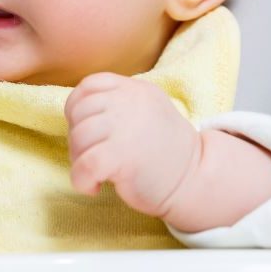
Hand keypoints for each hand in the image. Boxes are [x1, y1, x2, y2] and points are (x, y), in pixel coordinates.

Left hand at [64, 72, 200, 217]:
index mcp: (135, 89)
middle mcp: (129, 101)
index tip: (86, 129)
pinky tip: (94, 187)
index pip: (89, 85)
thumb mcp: (146, 110)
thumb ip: (117, 103)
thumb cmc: (164, 150)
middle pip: (79, 111)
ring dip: (79, 159)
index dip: (77, 108)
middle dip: (77, 137)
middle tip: (92, 156)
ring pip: (79, 137)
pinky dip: (81, 180)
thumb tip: (75, 111)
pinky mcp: (122, 156)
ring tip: (96, 172)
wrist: (195, 180)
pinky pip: (84, 165)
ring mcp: (126, 127)